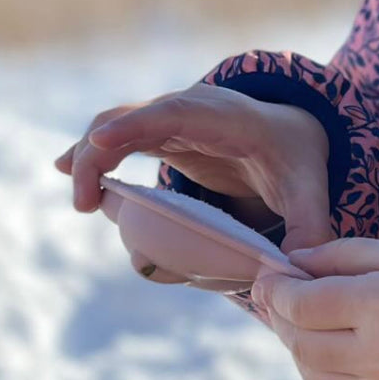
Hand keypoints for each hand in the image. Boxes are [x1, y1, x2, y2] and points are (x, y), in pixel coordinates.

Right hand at [53, 85, 336, 278]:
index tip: (100, 142)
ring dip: (90, 158)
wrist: (292, 134)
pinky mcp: (159, 138)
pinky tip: (67, 172)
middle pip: (134, 119)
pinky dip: (92, 155)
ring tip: (83, 203)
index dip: (137, 125)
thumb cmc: (298, 158)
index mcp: (229, 118)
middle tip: (87, 204)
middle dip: (101, 152)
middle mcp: (192, 111)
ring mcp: (170, 122)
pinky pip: (118, 140)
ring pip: (117, 126)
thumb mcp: (311, 188)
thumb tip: (299, 267)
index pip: (178, 113)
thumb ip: (310, 225)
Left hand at [252, 238, 378, 379]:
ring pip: (311, 373)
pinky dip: (325, 369)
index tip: (268, 273)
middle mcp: (377, 355)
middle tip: (276, 294)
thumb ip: (346, 255)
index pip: (303, 304)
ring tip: (303, 320)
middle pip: (299, 341)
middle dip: (280, 316)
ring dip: (297, 346)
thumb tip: (294, 261)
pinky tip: (335, 347)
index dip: (276, 288)